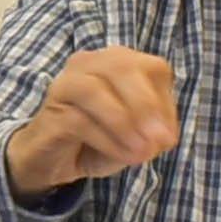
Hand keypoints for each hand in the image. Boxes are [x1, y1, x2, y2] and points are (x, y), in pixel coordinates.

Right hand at [4, 49, 180, 199]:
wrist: (52, 159)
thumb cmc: (98, 140)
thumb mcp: (136, 136)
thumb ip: (154, 130)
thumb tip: (166, 135)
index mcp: (117, 62)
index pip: (151, 67)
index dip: (164, 101)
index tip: (169, 137)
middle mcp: (90, 63)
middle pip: (121, 67)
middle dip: (145, 105)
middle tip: (159, 141)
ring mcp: (66, 82)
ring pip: (95, 90)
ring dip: (124, 123)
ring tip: (142, 153)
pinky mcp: (51, 108)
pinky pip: (78, 120)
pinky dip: (106, 140)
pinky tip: (122, 156)